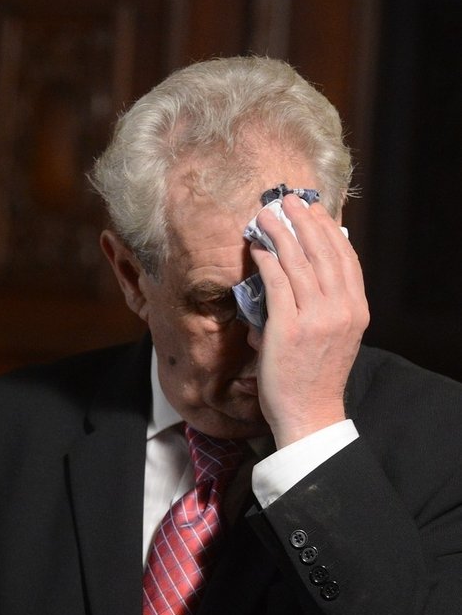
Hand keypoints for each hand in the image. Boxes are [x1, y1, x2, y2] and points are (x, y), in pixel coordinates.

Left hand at [249, 193, 368, 447]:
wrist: (309, 413)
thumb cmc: (313, 377)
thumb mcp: (332, 337)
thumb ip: (321, 308)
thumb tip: (294, 280)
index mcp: (356, 310)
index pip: (346, 259)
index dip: (329, 230)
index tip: (315, 211)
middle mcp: (341, 309)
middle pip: (324, 252)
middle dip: (305, 221)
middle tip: (287, 201)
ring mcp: (316, 318)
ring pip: (299, 262)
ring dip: (281, 233)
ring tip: (266, 216)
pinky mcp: (289, 327)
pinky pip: (277, 283)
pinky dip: (267, 261)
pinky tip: (258, 248)